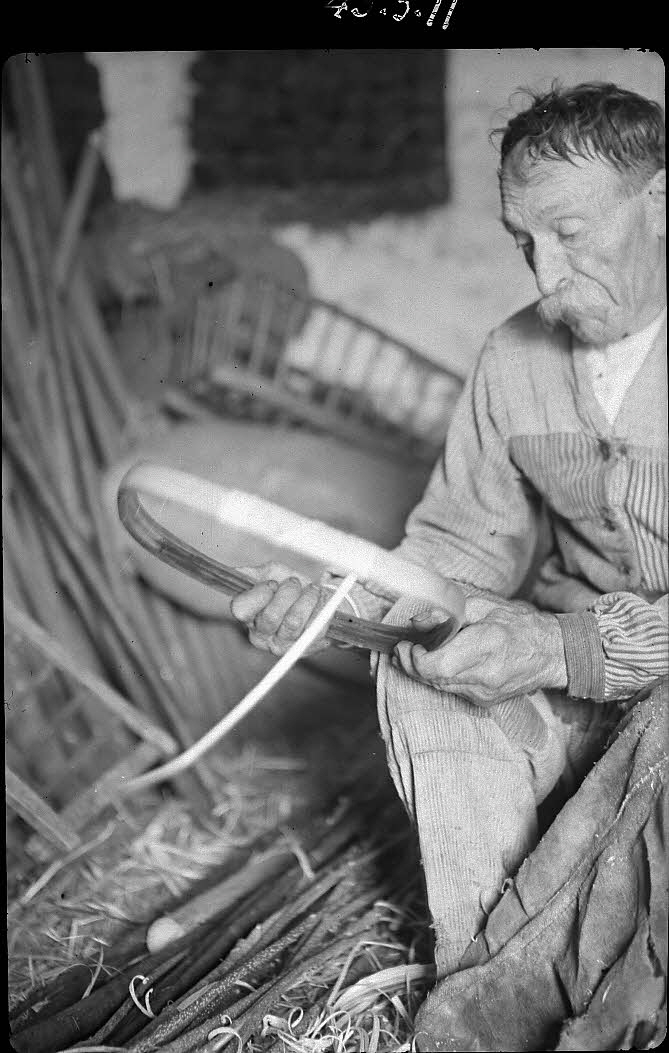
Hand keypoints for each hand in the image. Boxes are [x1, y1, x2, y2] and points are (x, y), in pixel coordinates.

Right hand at [230, 562, 335, 656]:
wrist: (317, 598)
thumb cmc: (290, 587)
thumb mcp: (270, 574)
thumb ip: (254, 573)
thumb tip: (238, 572)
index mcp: (248, 617)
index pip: (241, 610)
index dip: (259, 593)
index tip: (273, 583)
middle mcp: (261, 635)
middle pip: (270, 616)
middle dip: (288, 592)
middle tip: (295, 582)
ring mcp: (283, 645)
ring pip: (293, 622)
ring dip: (307, 599)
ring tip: (313, 590)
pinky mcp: (305, 648)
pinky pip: (314, 629)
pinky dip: (321, 611)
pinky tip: (320, 604)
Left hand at [392, 593, 567, 705]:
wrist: (552, 654)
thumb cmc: (520, 625)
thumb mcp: (484, 607)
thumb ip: (448, 612)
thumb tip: (417, 621)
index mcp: (486, 646)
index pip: (438, 665)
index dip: (415, 658)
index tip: (406, 644)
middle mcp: (485, 675)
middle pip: (434, 679)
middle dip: (411, 665)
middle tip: (401, 649)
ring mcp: (485, 692)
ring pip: (440, 687)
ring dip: (421, 672)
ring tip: (412, 654)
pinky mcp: (484, 701)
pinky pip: (452, 690)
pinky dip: (438, 678)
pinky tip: (434, 664)